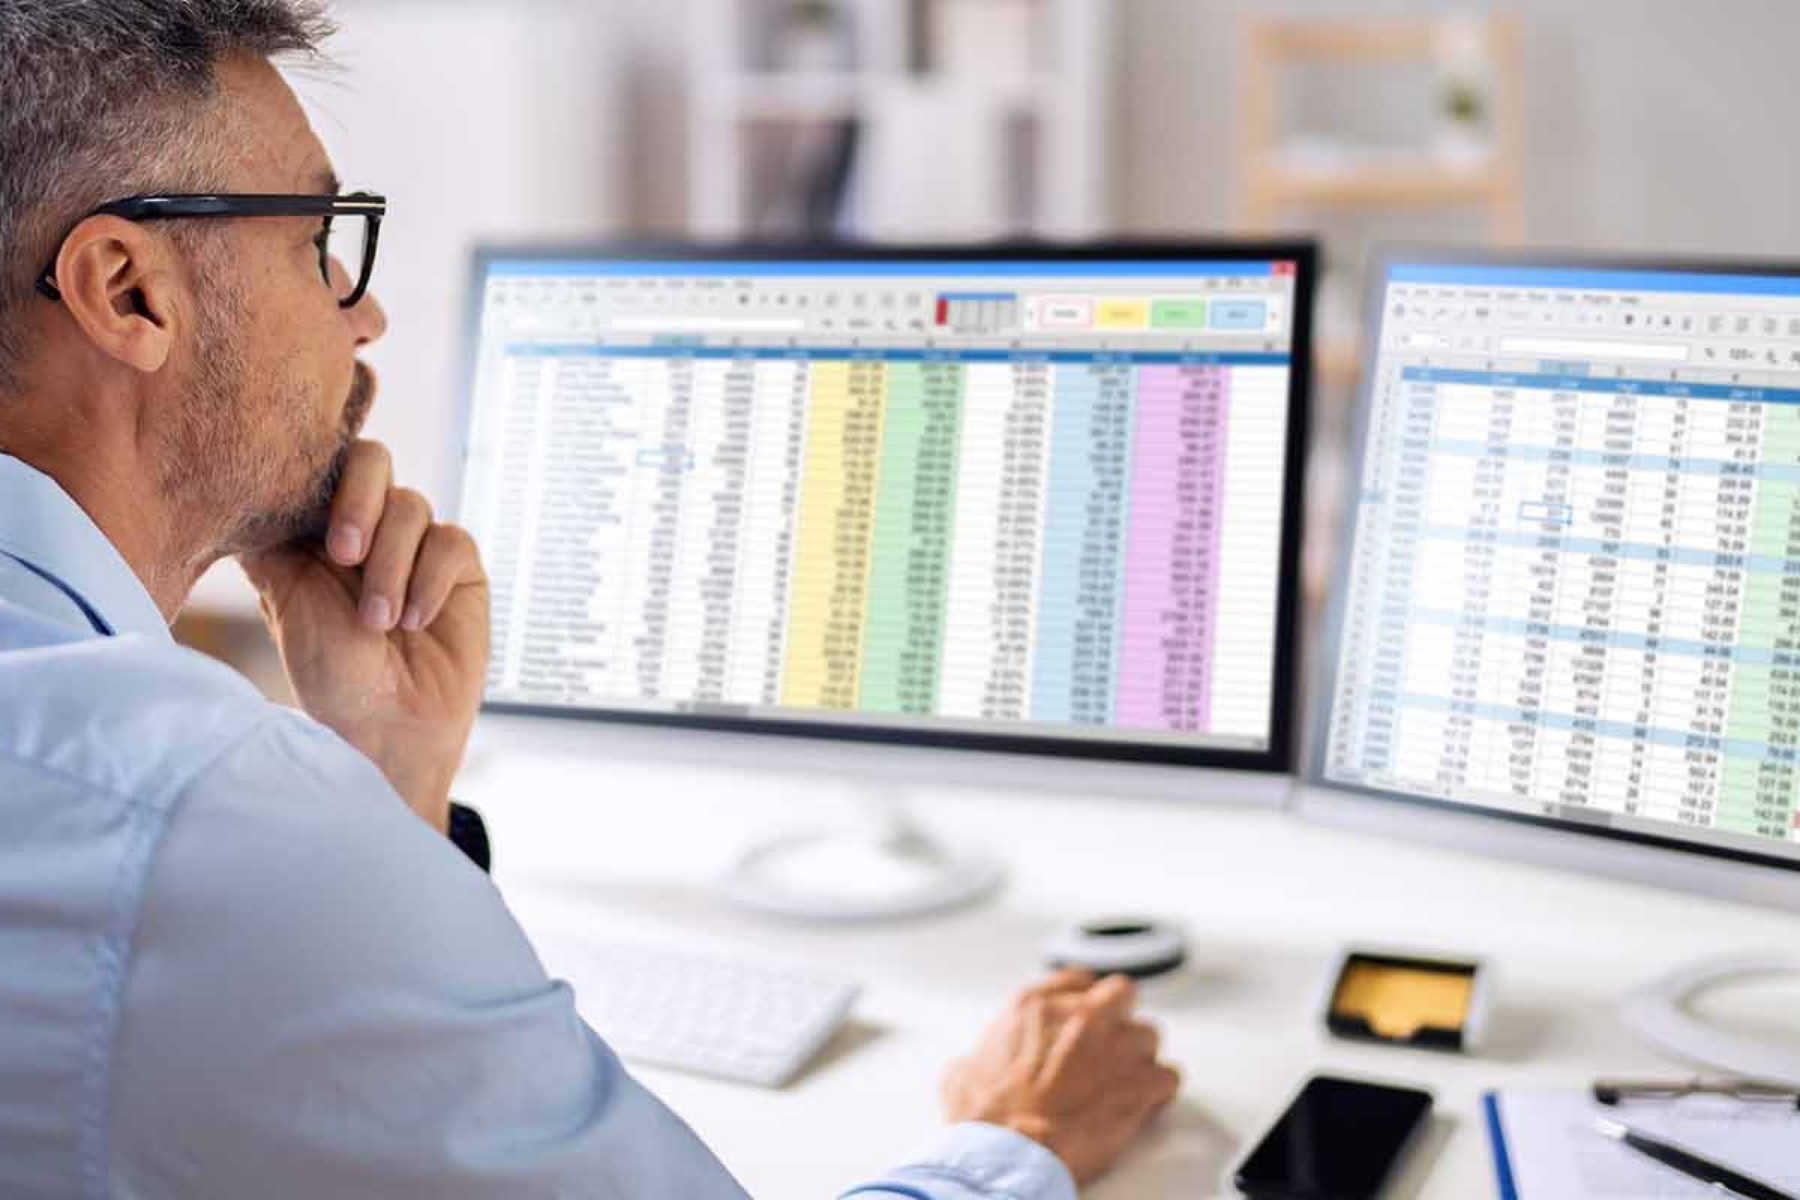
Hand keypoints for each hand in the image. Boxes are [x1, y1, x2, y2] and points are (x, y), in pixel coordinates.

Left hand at [239, 439, 489, 833]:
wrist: (389, 729)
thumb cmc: (331, 673)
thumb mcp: (284, 598)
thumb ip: (271, 539)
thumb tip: (247, 489)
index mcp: (318, 529)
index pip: (323, 466)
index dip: (321, 482)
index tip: (314, 535)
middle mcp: (368, 527)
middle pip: (372, 460)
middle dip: (358, 503)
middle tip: (344, 556)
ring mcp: (416, 544)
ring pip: (411, 506)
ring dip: (390, 566)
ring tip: (379, 622)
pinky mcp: (459, 566)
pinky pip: (450, 542)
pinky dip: (428, 582)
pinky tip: (415, 622)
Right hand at [942, 969, 1179, 1185]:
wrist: (1009, 1153)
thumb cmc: (987, 1119)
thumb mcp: (962, 1072)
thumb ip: (982, 1055)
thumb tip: (973, 1066)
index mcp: (1036, 1006)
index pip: (1078, 980)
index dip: (1084, 1001)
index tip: (1085, 1015)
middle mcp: (1080, 1016)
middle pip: (1121, 993)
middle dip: (1119, 1016)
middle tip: (1111, 1043)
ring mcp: (1115, 1046)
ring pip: (1148, 1035)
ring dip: (1138, 1057)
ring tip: (1125, 1081)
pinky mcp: (1140, 1083)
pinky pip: (1167, 1078)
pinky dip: (1158, 1092)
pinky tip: (1146, 1103)